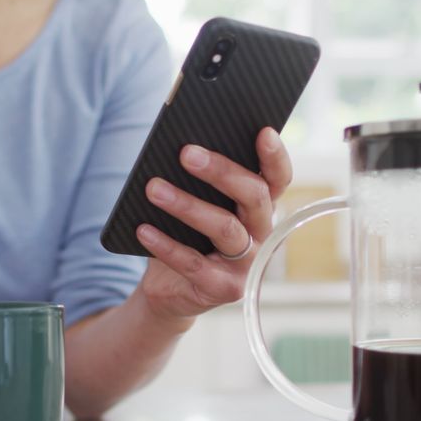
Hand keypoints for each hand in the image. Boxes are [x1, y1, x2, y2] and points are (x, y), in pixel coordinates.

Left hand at [136, 127, 291, 318]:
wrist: (169, 286)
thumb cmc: (183, 233)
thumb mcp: (193, 202)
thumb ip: (197, 178)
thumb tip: (180, 143)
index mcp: (259, 208)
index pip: (277, 179)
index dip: (274, 157)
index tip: (263, 131)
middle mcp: (261, 234)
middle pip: (253, 197)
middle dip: (221, 171)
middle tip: (186, 153)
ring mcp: (246, 264)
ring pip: (224, 228)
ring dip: (187, 205)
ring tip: (153, 188)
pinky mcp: (224, 289)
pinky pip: (194, 264)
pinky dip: (166, 245)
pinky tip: (143, 229)